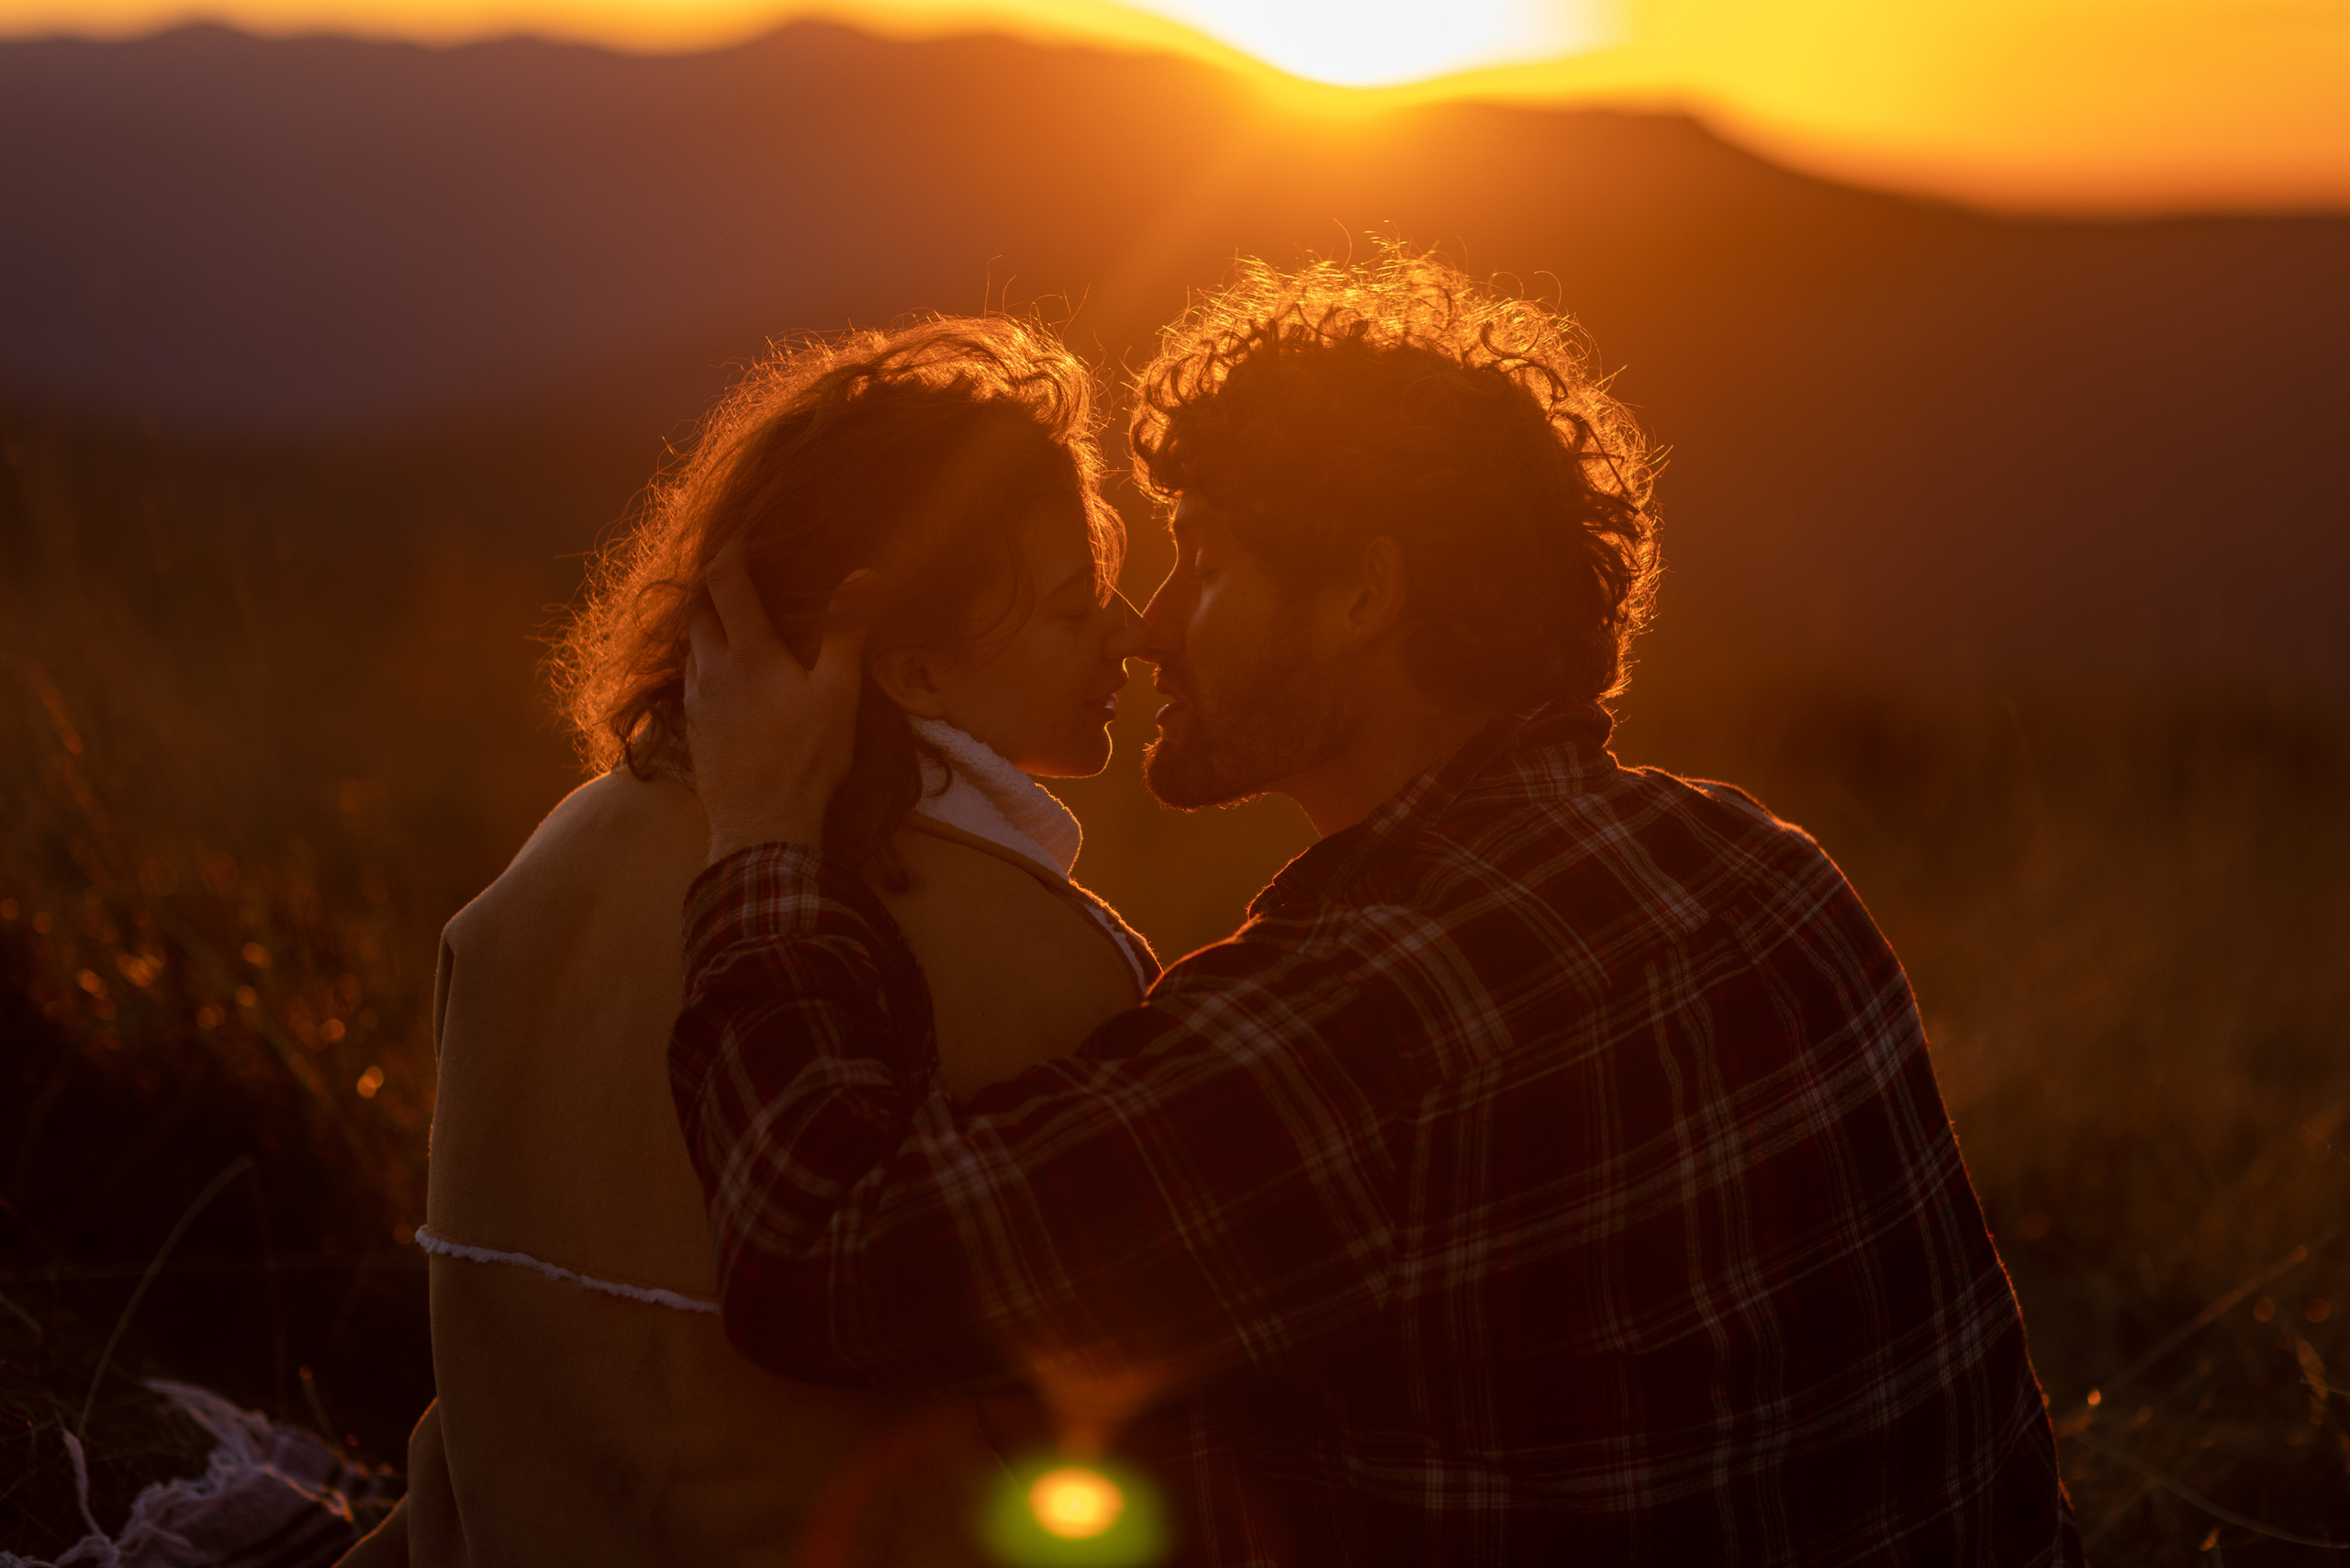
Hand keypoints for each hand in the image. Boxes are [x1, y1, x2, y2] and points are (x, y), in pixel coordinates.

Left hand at [685, 553, 871, 862]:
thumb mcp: (838, 693)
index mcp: (748, 651)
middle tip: (738, 581)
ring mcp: (695, 700)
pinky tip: (725, 679)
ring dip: (706, 628)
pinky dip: (703, 664)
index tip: (743, 541)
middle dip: (713, 588)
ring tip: (732, 626)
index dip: (730, 553)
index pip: (724, 581)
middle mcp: (712, 668)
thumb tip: (865, 574)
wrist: (762, 825)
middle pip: (697, 610)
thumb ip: (845, 630)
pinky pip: (689, 681)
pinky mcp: (690, 729)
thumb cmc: (807, 758)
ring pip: (690, 646)